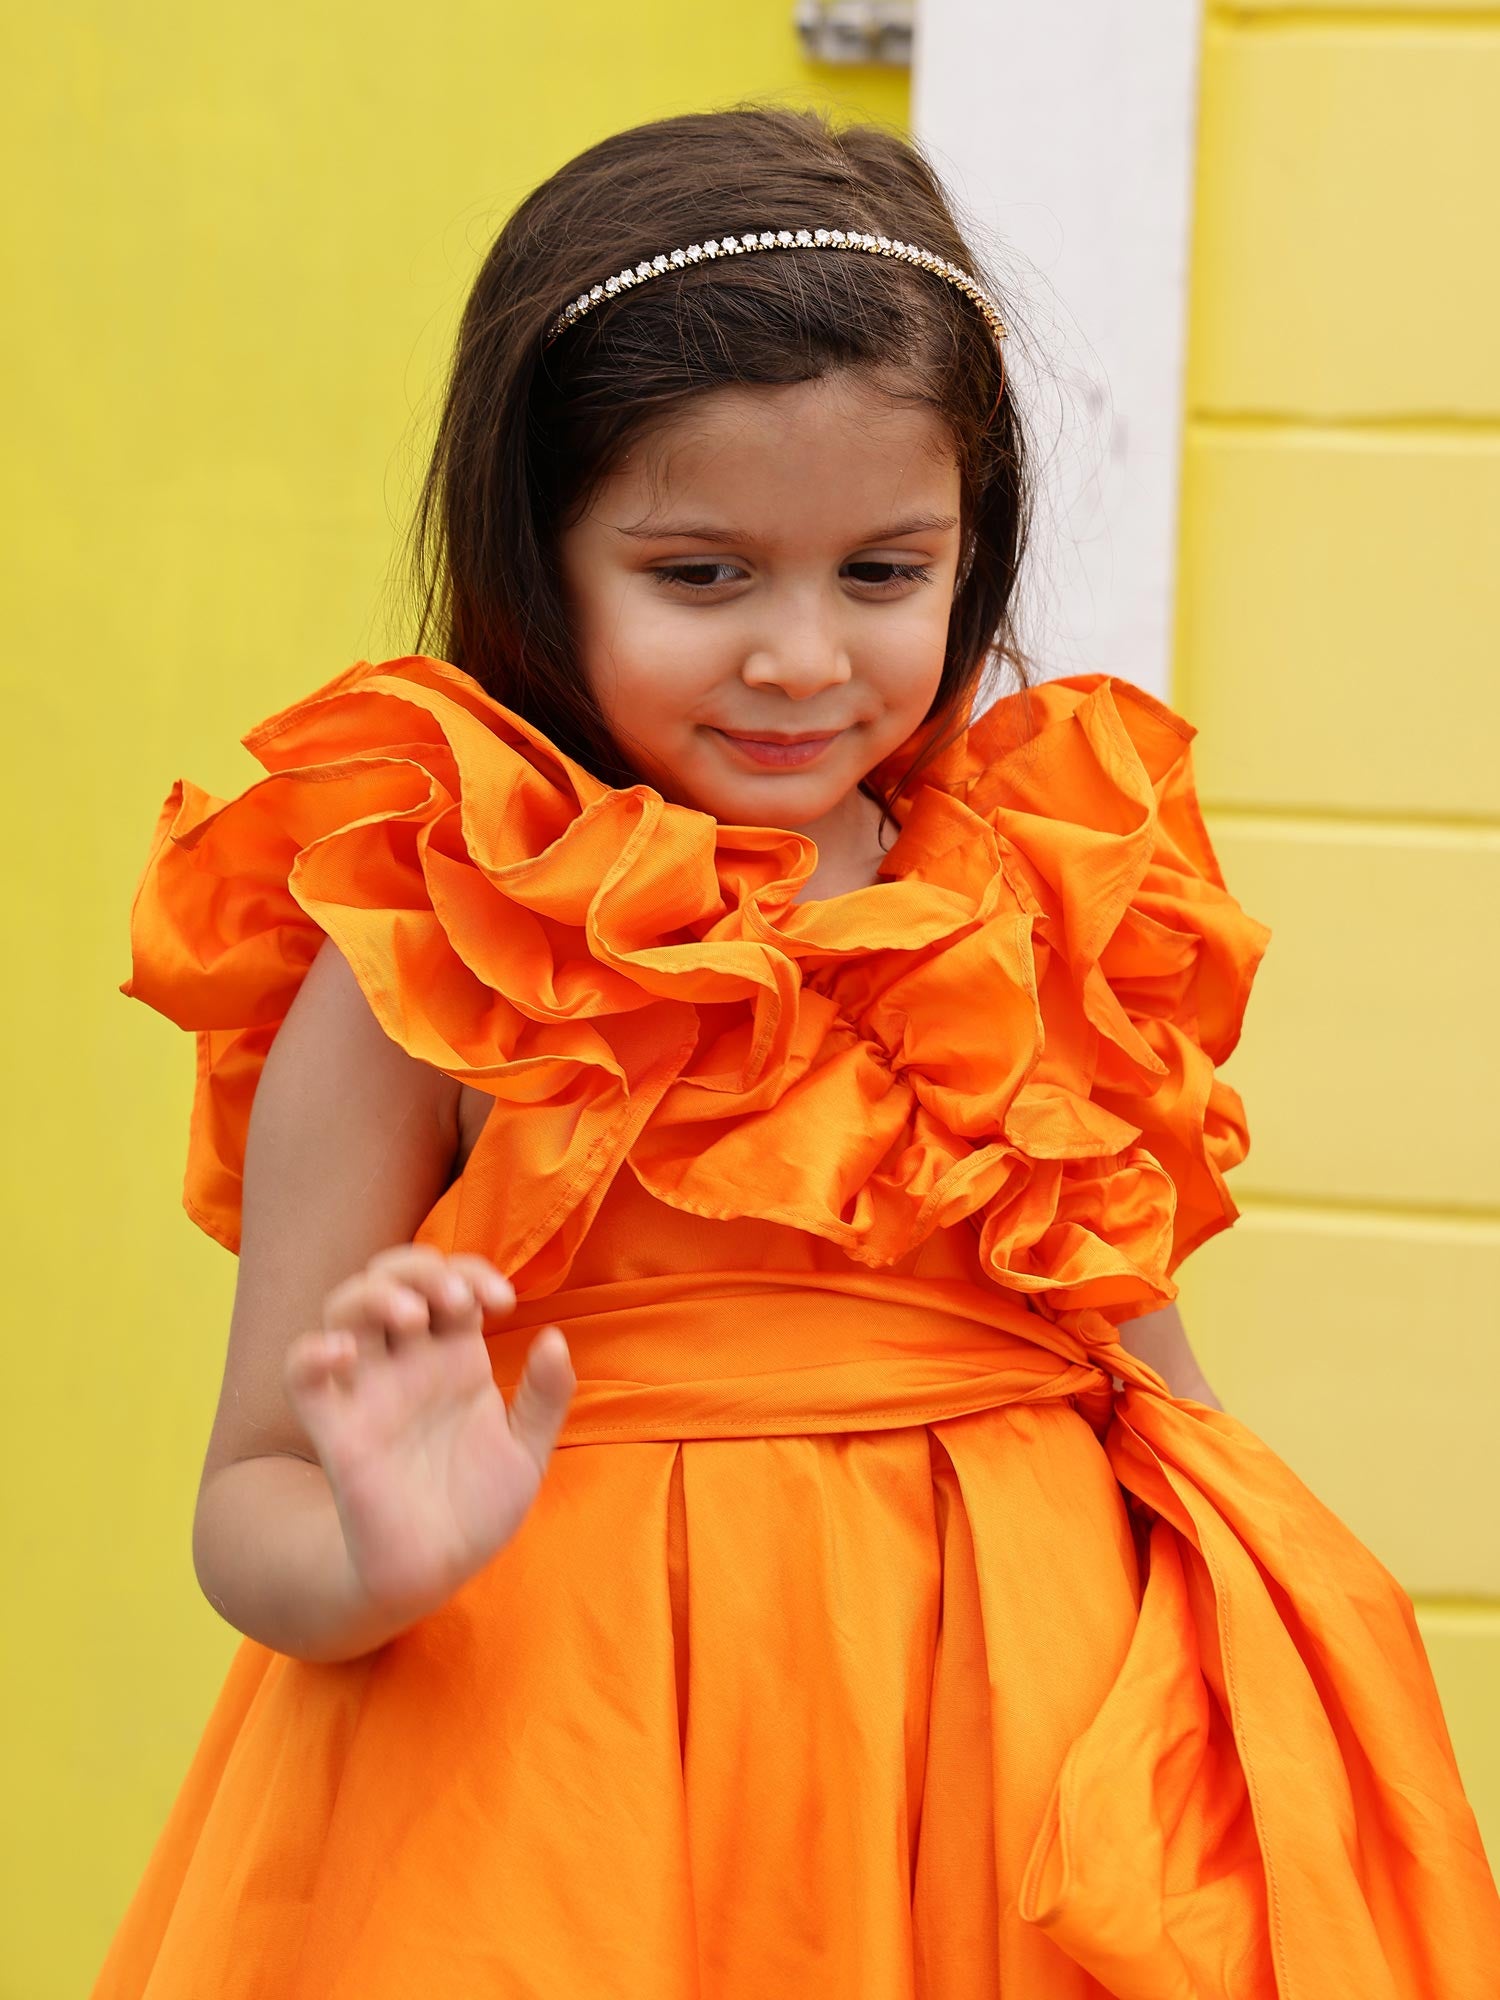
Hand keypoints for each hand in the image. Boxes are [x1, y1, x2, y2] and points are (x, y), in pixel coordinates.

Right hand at [282, 1245, 575, 1621]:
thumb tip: (553, 1338)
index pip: (450, 1282)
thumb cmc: (478, 1508)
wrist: (439, 1571)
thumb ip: (545, 1396)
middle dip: (422, 1270)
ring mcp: (369, 1392)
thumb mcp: (527, 1450)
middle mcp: (408, 1364)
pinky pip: (302, 1375)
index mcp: (454, 1358)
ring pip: (344, 1309)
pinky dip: (312, 1352)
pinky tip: (341, 1352)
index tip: (503, 1301)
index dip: (471, 1271)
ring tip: (414, 1318)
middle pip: (392, 1278)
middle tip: (459, 1302)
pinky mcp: (337, 1430)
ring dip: (375, 1294)